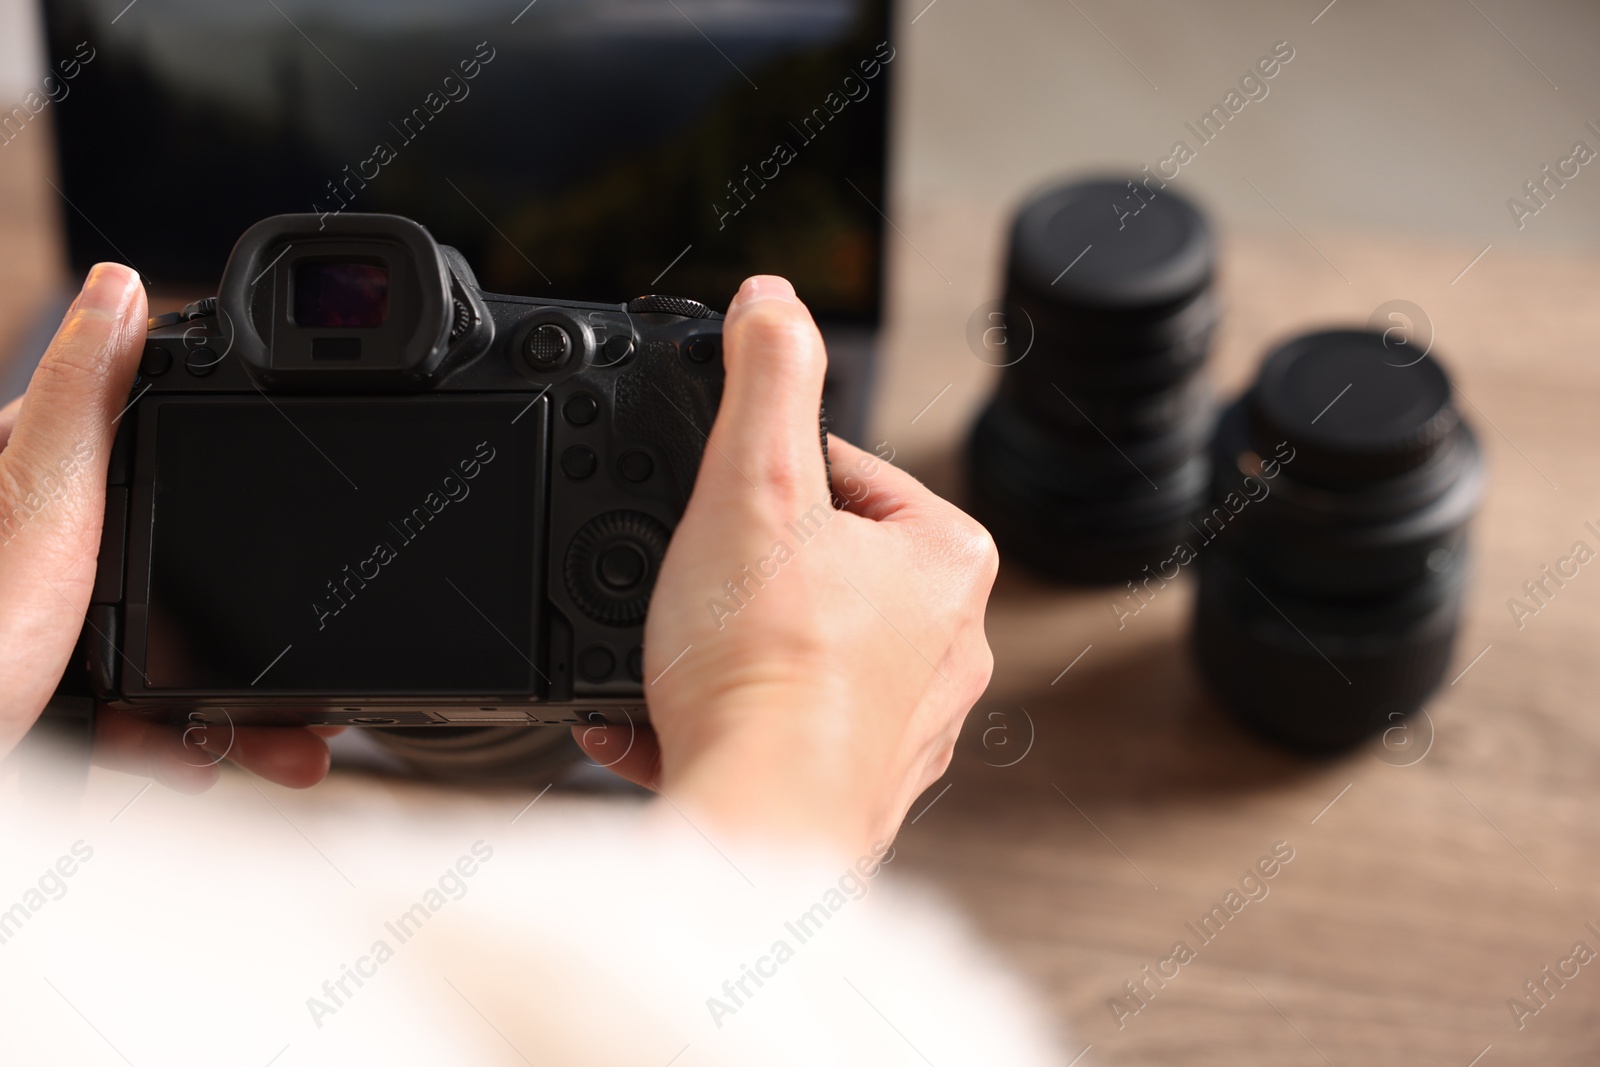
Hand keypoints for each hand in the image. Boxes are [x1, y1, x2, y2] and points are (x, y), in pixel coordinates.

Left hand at [0, 264, 335, 789]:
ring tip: (304, 732)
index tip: (299, 467)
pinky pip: (140, 714)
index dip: (229, 444)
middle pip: (179, 555)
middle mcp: (38, 547)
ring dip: (251, 701)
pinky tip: (216, 759)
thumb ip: (83, 402)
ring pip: (175, 647)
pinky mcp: (49, 700)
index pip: (142, 429)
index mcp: (28, 480)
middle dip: (258, 604)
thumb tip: (121, 285)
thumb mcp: (34, 512)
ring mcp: (47, 628)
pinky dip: (191, 741)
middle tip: (316, 636)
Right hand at [575, 276, 998, 854]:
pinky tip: (656, 721)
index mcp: (947, 558)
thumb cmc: (767, 664)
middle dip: (739, 572)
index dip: (761, 478)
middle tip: (688, 585)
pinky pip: (777, 724)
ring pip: (792, 649)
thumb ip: (767, 376)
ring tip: (674, 656)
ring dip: (721, 647)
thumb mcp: (752, 480)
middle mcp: (948, 643)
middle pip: (815, 563)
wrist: (757, 817)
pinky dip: (719, 715)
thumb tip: (772, 299)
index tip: (717, 504)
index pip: (845, 472)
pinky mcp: (859, 783)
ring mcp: (907, 722)